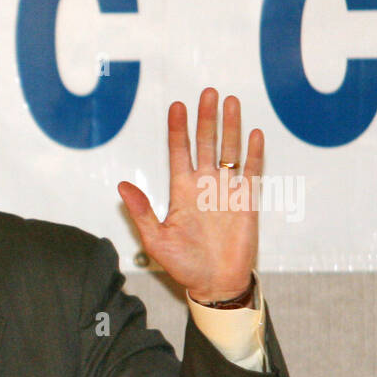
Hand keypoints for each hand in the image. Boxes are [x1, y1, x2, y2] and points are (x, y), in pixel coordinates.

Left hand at [117, 88, 261, 303]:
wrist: (214, 283)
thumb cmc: (184, 264)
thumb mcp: (155, 240)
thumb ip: (141, 212)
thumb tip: (122, 186)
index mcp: (181, 192)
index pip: (179, 153)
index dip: (178, 130)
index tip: (176, 106)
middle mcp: (204, 185)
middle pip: (206, 143)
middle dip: (206, 118)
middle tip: (207, 92)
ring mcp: (226, 191)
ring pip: (229, 151)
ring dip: (230, 127)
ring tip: (230, 101)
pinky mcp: (247, 202)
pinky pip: (252, 173)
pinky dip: (254, 154)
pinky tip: (254, 134)